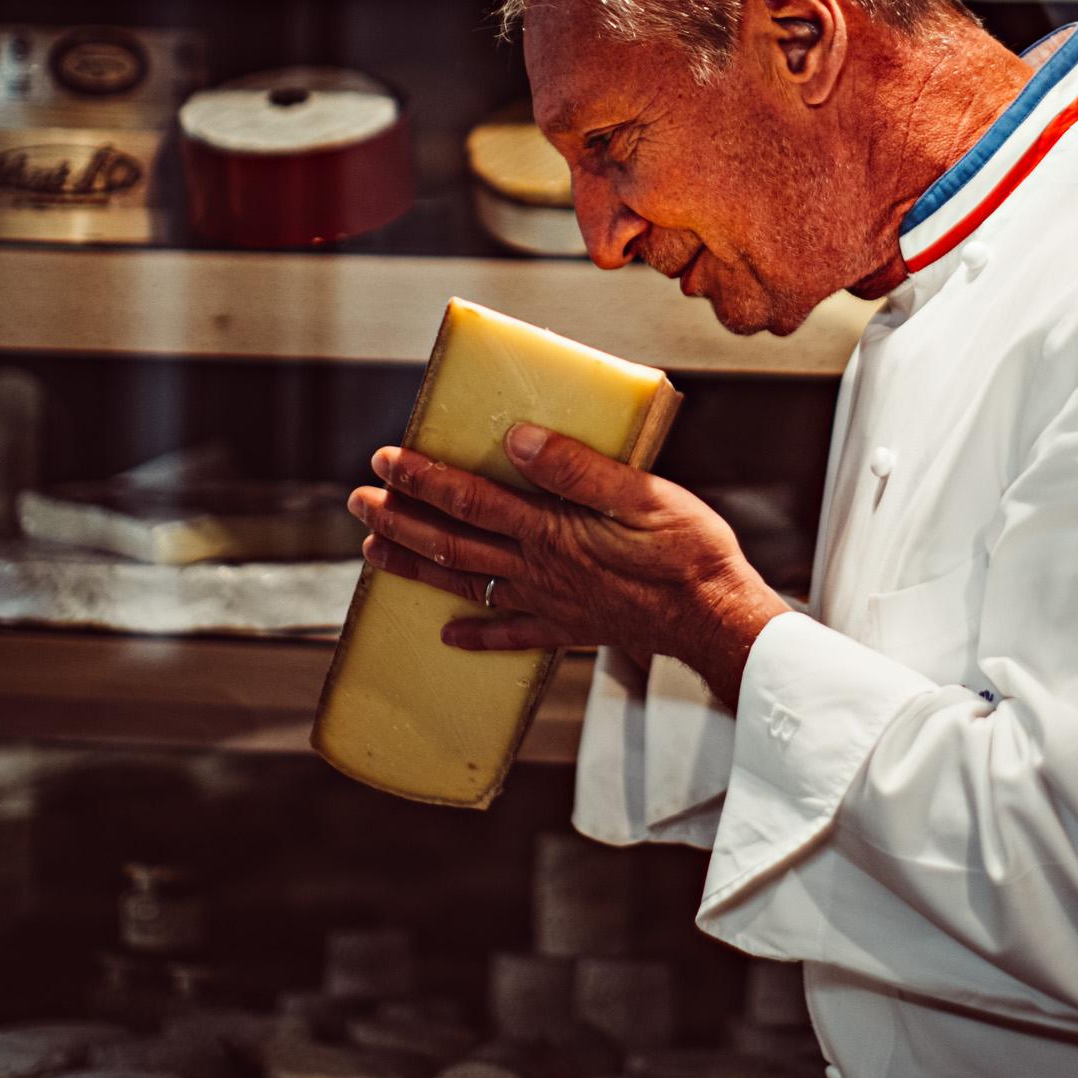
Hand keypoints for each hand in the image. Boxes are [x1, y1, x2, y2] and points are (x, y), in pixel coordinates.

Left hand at [344, 423, 789, 704]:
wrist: (717, 617)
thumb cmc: (687, 551)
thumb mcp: (640, 492)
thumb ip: (576, 467)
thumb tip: (516, 440)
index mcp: (552, 529)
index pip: (470, 499)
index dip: (423, 479)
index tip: (385, 460)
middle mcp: (540, 568)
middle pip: (453, 544)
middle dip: (401, 521)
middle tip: (360, 503)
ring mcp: (551, 602)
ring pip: (467, 585)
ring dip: (416, 568)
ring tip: (374, 554)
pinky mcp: (571, 628)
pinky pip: (512, 636)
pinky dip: (476, 637)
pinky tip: (449, 635)